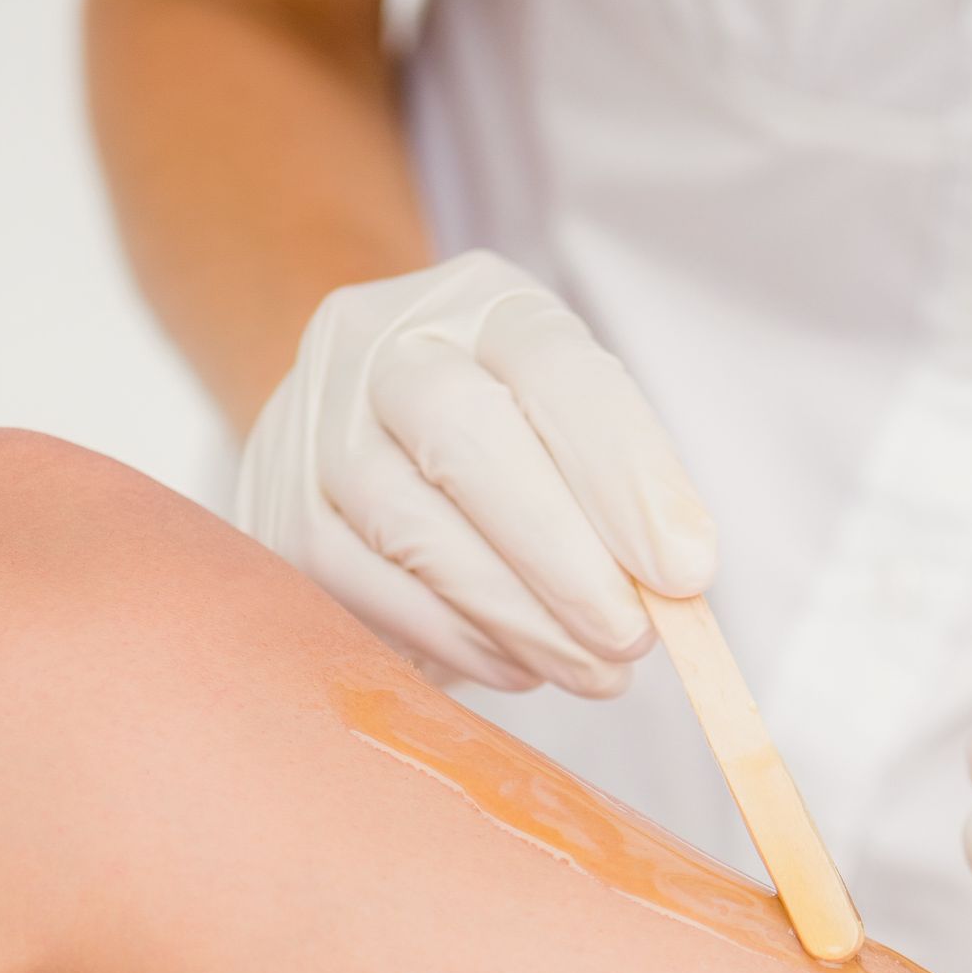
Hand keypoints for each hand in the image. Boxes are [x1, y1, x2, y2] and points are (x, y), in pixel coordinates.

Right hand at [235, 252, 716, 691]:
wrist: (356, 421)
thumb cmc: (503, 429)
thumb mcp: (569, 417)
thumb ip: (624, 488)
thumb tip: (675, 587)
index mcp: (480, 302)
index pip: (557, 369)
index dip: (626, 474)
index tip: (686, 569)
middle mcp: (382, 345)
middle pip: (466, 437)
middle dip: (563, 557)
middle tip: (632, 638)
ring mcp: (316, 429)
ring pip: (413, 530)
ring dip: (520, 619)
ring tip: (592, 670)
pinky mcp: (284, 521)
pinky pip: (373, 594)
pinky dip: (461, 643)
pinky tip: (519, 665)